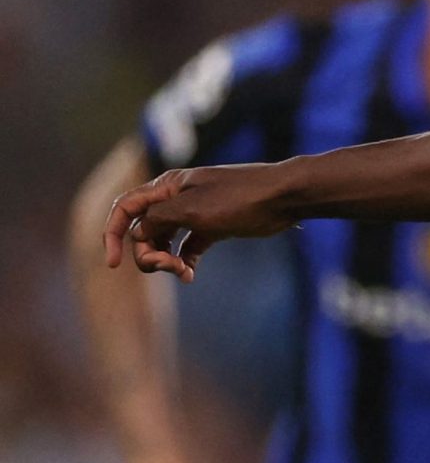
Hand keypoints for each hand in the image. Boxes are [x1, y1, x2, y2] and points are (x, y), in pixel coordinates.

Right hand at [105, 163, 295, 281]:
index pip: (125, 209)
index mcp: (166, 187)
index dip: (112, 235)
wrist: (284, 197)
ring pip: (165, 241)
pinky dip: (184, 261)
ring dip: (166, 260)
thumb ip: (158, 220)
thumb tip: (137, 234)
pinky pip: (187, 247)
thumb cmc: (239, 199)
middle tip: (167, 267)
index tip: (113, 263)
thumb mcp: (191, 209)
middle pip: (144, 230)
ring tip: (182, 272)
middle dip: (148, 253)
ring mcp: (195, 213)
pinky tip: (189, 275)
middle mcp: (176, 199)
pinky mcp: (213, 227)